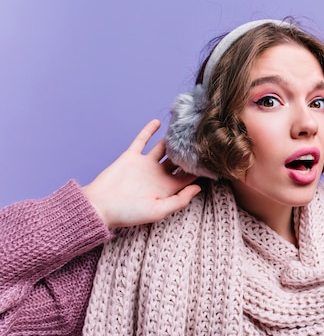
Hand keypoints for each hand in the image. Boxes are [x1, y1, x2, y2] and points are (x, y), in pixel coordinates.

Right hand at [82, 119, 200, 227]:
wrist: (99, 206)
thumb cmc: (129, 213)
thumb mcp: (159, 211)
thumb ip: (179, 200)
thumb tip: (198, 188)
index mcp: (167, 188)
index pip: (188, 177)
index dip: (200, 169)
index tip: (212, 160)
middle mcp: (158, 175)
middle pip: (179, 160)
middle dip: (189, 152)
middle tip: (203, 138)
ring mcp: (145, 164)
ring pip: (163, 148)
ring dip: (172, 139)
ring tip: (185, 128)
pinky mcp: (131, 156)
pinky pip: (142, 141)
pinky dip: (149, 131)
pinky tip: (159, 122)